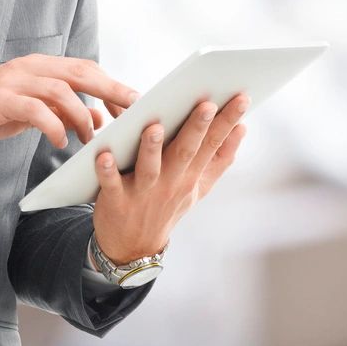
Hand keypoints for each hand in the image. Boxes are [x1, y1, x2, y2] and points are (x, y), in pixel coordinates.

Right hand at [0, 54, 139, 158]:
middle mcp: (27, 67)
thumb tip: (96, 117)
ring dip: (82, 115)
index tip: (134, 102)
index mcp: (37, 67)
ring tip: (89, 138)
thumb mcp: (28, 113)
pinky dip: (54, 125)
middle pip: (80, 72)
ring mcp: (11, 80)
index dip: (111, 83)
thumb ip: (59, 110)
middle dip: (111, 90)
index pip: (84, 68)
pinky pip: (35, 109)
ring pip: (61, 90)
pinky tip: (60, 141)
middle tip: (132, 111)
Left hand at [91, 93, 249, 262]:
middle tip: (207, 104)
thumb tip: (242, 128)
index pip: (212, 144)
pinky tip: (104, 155)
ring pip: (148, 168)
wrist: (133, 247)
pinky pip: (111, 183)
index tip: (241, 98)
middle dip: (196, 128)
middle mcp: (170, 183)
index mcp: (190, 175)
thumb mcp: (199, 187)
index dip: (227, 121)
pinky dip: (107, 171)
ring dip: (151, 148)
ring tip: (154, 127)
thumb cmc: (166, 206)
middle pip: (185, 152)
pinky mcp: (116, 200)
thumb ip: (220, 158)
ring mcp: (143, 192)